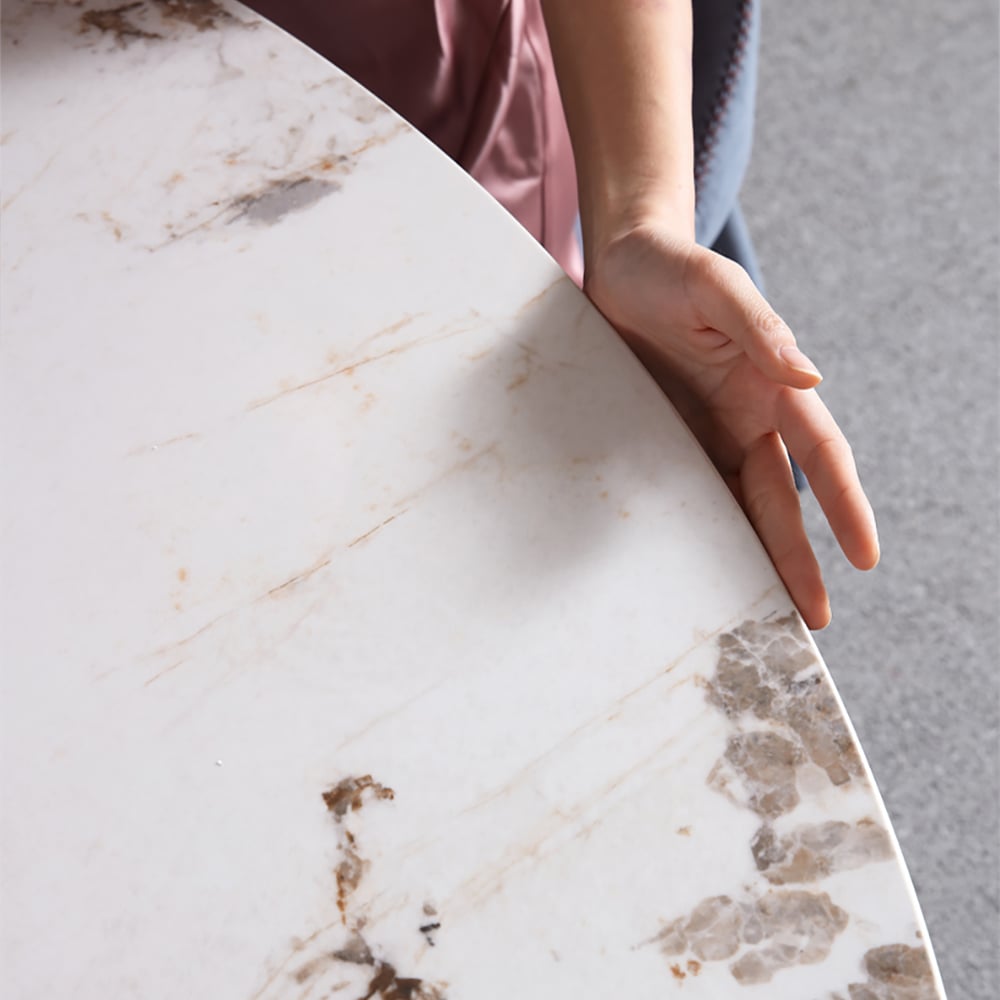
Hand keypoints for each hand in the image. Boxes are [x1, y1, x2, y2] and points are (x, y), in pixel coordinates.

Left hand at [584, 222, 878, 628]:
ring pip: (735, 508)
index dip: (844, 504)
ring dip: (751, 558)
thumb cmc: (671, 269)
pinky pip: (683, 495)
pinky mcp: (661, 440)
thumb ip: (760, 330)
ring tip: (759, 613)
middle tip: (814, 619)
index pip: (820, 453)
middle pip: (778, 500)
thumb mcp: (715, 289)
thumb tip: (809, 378)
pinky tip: (695, 572)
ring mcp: (703, 435)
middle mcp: (743, 419)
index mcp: (770, 386)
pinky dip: (694, 534)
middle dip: (797, 557)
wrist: (618, 267)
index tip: (865, 556)